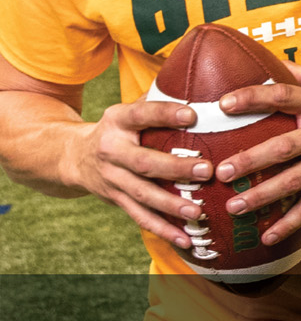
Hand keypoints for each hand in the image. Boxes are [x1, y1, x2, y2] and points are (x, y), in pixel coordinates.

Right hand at [66, 96, 217, 253]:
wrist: (73, 155)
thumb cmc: (119, 129)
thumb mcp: (129, 109)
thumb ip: (158, 99)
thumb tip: (201, 82)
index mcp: (117, 121)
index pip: (141, 114)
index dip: (165, 114)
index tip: (192, 114)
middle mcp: (111, 150)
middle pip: (144, 162)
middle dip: (175, 168)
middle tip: (207, 170)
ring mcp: (112, 178)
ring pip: (142, 194)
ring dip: (171, 205)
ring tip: (197, 211)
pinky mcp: (116, 199)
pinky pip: (140, 217)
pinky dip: (163, 230)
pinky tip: (185, 238)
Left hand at [210, 65, 300, 245]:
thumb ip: (294, 72)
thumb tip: (256, 57)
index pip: (283, 96)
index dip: (254, 98)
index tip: (224, 104)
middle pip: (285, 147)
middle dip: (251, 160)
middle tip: (221, 171)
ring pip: (295, 181)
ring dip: (263, 195)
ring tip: (234, 206)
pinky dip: (291, 222)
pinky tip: (268, 235)